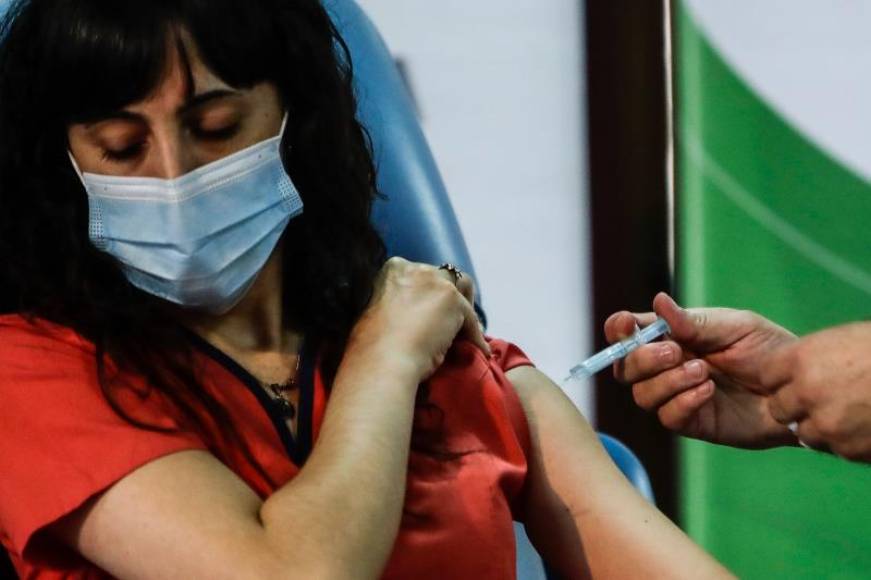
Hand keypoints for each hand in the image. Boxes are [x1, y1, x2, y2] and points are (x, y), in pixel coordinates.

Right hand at [347, 257, 489, 380]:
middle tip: (454, 320)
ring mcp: (436, 282)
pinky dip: (475, 335)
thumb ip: (397, 305)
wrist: (383, 360)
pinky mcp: (453, 300)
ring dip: (466, 307)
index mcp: (393, 269)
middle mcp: (416, 269)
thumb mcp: (378, 313)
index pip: (422, 275)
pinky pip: (470, 318)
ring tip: (469, 331)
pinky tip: (480, 351)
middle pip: (445, 276)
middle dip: (451, 296)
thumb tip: (413, 318)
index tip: (431, 311)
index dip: (429, 293)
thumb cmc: (372, 346)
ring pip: (463, 288)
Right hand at [605, 292, 796, 447]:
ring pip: (642, 394)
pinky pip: (668, 416)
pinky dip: (682, 401)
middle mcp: (665, 368)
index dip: (618, 330)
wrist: (796, 388)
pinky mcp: (692, 422)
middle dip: (643, 359)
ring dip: (667, 381)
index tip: (626, 326)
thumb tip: (658, 300)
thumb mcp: (733, 327)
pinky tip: (708, 391)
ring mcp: (675, 396)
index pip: (627, 334)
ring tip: (703, 372)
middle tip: (676, 352)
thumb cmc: (767, 350)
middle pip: (626, 368)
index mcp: (670, 337)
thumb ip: (692, 322)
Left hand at [765, 322, 870, 461]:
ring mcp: (829, 424)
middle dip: (796, 406)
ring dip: (822, 427)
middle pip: (779, 408)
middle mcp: (808, 392)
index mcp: (802, 358)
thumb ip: (812, 361)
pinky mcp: (850, 449)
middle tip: (825, 399)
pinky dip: (850, 442)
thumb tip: (792, 379)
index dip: (781, 379)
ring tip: (851, 413)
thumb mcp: (843, 341)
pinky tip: (868, 425)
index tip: (796, 379)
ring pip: (806, 433)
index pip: (766, 375)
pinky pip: (838, 449)